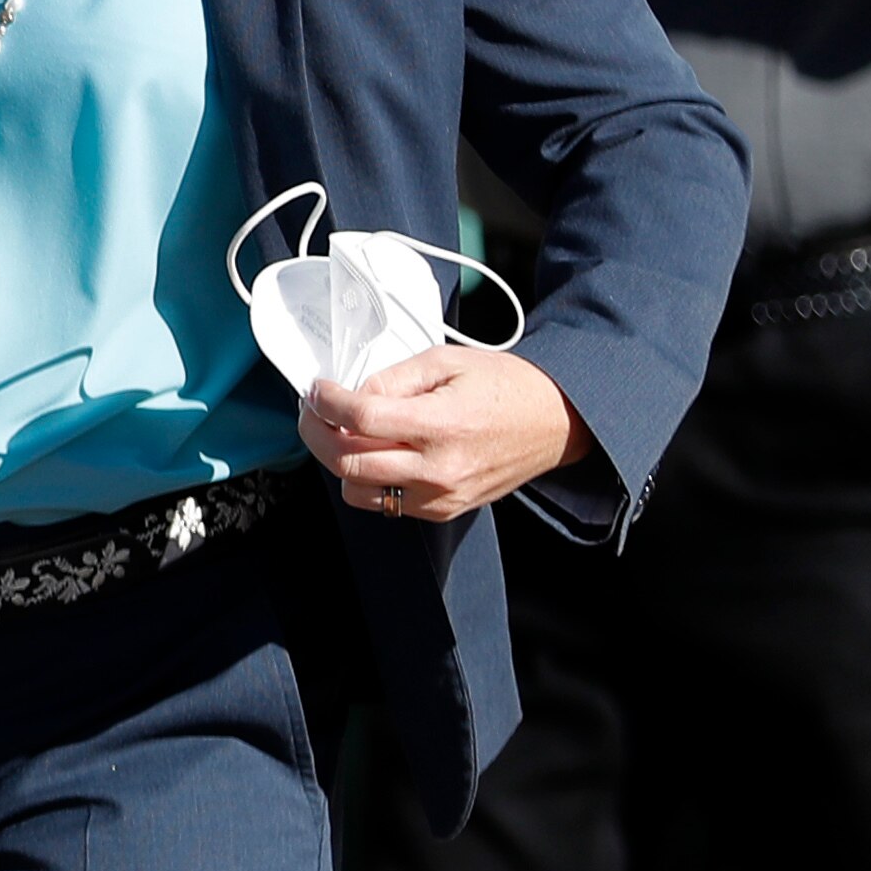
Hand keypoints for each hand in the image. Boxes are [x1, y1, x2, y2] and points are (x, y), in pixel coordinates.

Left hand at [303, 346, 586, 522]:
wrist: (556, 421)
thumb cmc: (508, 387)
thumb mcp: (447, 361)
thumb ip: (393, 378)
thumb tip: (352, 393)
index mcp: (440, 424)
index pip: (360, 418)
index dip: (325, 401)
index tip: (316, 390)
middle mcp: (439, 468)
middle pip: (348, 461)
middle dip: (317, 432)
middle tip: (314, 411)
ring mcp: (441, 495)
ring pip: (358, 491)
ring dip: (339, 461)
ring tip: (342, 433)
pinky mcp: (444, 509)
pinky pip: (385, 504)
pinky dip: (367, 480)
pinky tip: (373, 454)